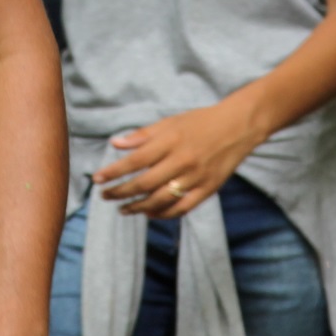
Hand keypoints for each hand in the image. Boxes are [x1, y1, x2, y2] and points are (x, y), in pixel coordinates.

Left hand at [95, 102, 262, 219]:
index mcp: (171, 141)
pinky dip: (163, 213)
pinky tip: (149, 213)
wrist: (238, 126)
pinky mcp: (208, 189)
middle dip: (121, 193)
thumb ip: (143, 135)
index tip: (97, 179)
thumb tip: (115, 144)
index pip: (135, 161)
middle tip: (105, 196)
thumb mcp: (170, 122)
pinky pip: (182, 208)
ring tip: (123, 209)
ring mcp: (196, 177)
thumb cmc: (200, 122)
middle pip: (145, 183)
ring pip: (161, 200)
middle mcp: (182, 160)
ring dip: (138, 207)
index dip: (114, 171)